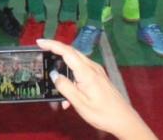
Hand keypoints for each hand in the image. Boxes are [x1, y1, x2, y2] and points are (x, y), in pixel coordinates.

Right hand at [36, 38, 155, 138]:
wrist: (124, 119)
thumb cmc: (102, 113)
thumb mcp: (80, 103)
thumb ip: (66, 87)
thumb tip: (55, 75)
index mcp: (86, 72)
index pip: (67, 52)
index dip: (52, 45)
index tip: (39, 42)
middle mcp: (92, 67)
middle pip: (72, 52)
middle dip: (56, 49)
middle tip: (41, 50)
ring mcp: (97, 71)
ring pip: (76, 61)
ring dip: (64, 66)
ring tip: (54, 80)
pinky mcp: (99, 77)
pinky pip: (82, 70)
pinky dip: (72, 76)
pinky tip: (68, 95)